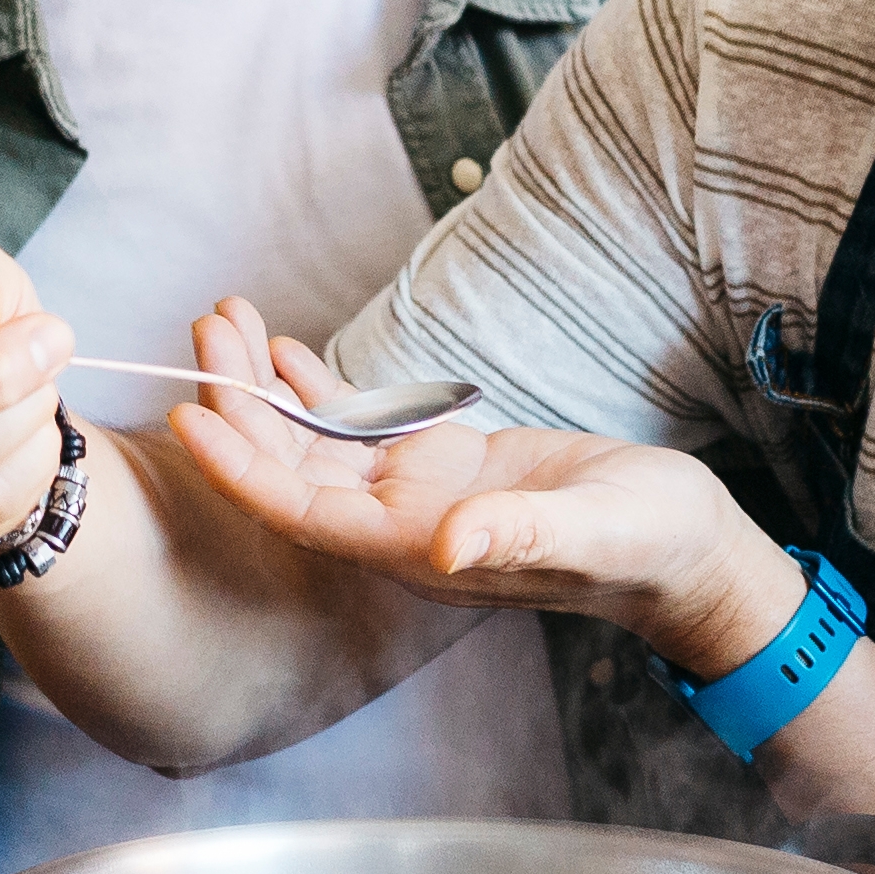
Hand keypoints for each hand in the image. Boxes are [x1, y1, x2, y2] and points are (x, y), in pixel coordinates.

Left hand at [160, 303, 801, 666]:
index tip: (191, 417)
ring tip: (227, 323)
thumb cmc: (646, 544)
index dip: (242, 469)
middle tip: (207, 328)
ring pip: (314, 444)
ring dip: (266, 390)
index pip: (303, 513)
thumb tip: (449, 546)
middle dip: (240, 405)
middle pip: (291, 470)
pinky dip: (317, 390)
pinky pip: (358, 430)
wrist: (683, 548)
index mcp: (420, 550)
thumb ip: (521, 535)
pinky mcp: (441, 466)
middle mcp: (401, 529)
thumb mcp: (593, 529)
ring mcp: (417, 497)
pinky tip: (283, 351)